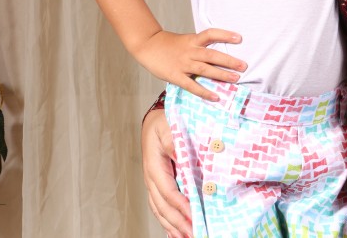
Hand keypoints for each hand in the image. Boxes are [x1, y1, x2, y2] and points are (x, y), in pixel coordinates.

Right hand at [133, 28, 246, 100]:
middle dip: (229, 61)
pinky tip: (215, 97)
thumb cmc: (168, 44)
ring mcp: (183, 64)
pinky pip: (192, 85)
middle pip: (212, 55)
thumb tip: (216, 55)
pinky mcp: (175, 76)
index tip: (239, 38)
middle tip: (244, 66)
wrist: (147, 45)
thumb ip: (199, 47)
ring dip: (221, 74)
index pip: (211, 34)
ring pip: (205, 69)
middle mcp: (190, 51)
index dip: (225, 35)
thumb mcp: (185, 40)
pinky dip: (204, 92)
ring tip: (236, 79)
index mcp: (192, 40)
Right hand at [142, 108, 190, 237]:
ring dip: (172, 226)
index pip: (169, 192)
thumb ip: (175, 144)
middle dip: (178, 223)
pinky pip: (159, 206)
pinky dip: (167, 221)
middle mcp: (151, 178)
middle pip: (163, 206)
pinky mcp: (157, 185)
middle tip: (194, 234)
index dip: (181, 206)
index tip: (195, 217)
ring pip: (160, 210)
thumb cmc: (164, 122)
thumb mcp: (169, 127)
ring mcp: (153, 183)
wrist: (155, 120)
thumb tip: (182, 160)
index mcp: (154, 165)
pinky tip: (174, 232)